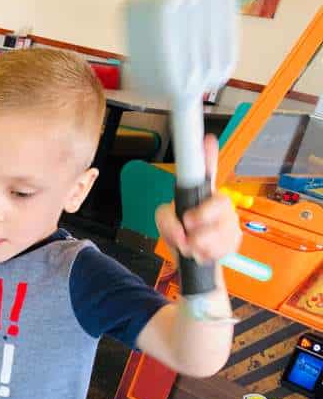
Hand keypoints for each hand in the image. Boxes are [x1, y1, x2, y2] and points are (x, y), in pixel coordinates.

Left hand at [155, 135, 241, 264]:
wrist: (191, 257)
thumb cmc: (180, 233)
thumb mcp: (164, 221)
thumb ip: (166, 220)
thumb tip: (182, 226)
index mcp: (201, 193)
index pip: (207, 170)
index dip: (208, 156)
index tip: (207, 140)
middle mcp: (219, 203)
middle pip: (221, 203)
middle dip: (203, 215)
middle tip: (188, 223)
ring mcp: (229, 220)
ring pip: (220, 229)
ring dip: (198, 241)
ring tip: (189, 245)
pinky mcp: (234, 238)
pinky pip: (223, 246)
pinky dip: (205, 253)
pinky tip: (199, 253)